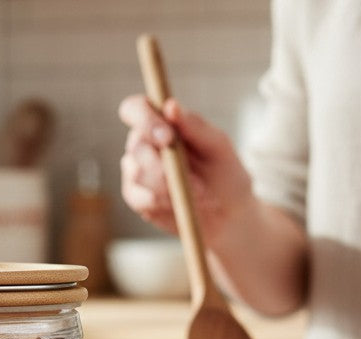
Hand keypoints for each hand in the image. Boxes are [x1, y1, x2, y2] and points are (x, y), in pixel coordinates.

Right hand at [117, 95, 253, 244]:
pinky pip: (138, 197)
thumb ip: (194, 126)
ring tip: (198, 194)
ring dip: (169, 186)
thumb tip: (171, 106)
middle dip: (164, 166)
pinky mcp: (135, 196)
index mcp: (160, 122)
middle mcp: (143, 143)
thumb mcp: (217, 146)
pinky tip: (180, 203)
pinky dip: (162, 201)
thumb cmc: (224, 172)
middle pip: (137, 146)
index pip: (135, 109)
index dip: (145, 120)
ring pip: (138, 173)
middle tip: (195, 182)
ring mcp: (135, 170)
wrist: (226, 211)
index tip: (167, 138)